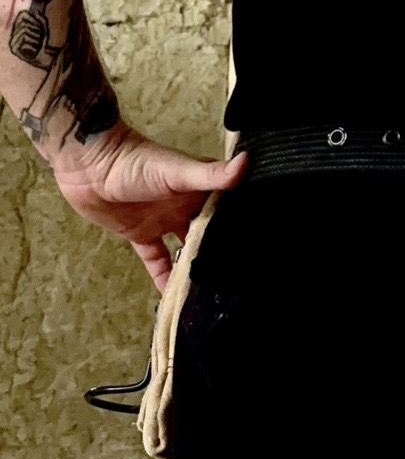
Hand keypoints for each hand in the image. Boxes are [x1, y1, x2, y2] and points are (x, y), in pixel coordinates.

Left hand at [51, 123, 248, 293]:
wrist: (89, 166)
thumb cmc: (137, 162)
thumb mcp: (178, 170)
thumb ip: (211, 174)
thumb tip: (248, 161)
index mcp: (200, 189)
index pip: (227, 211)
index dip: (242, 228)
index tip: (261, 251)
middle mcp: (187, 205)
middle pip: (209, 233)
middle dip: (220, 253)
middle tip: (238, 282)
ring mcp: (164, 221)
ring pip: (185, 249)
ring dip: (194, 268)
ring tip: (209, 294)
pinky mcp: (141, 234)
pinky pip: (158, 259)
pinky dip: (164, 276)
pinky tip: (173, 297)